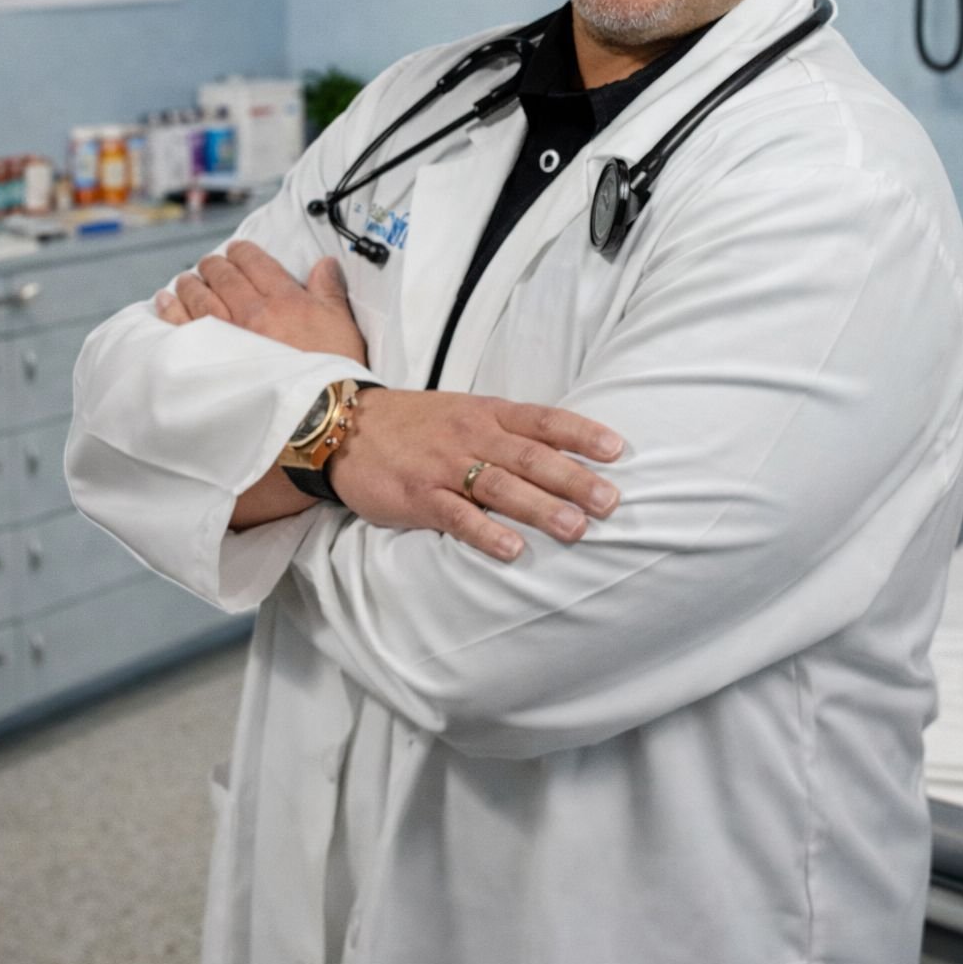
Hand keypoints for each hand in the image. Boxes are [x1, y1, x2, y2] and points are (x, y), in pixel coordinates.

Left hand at [154, 240, 366, 363]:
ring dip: (191, 283)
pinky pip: (181, 326)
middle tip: (210, 264)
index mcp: (285, 299)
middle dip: (215, 265)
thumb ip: (329, 291)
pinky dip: (171, 309)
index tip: (236, 250)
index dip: (243, 251)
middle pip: (224, 276)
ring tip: (187, 280)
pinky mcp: (210, 361)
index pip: (255, 262)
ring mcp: (228, 336)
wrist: (318, 414)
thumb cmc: (334, 373)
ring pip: (199, 296)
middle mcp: (252, 311)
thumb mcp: (342, 325)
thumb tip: (324, 263)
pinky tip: (165, 301)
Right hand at [331, 388, 622, 563]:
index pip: (543, 420)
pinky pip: (456, 516)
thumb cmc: (417, 424)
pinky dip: (485, 533)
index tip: (618, 450)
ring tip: (577, 529)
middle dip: (573, 479)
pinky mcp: (418, 496)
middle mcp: (471, 435)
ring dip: (540, 508)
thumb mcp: (465, 413)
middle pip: (530, 456)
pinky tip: (513, 551)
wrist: (344, 428)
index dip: (581, 433)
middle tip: (611, 501)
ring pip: (499, 486)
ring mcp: (444, 466)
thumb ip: (510, 431)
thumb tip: (566, 452)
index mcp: (488, 413)